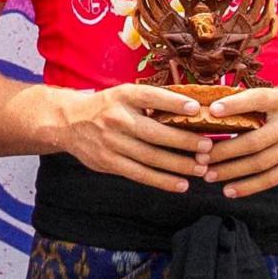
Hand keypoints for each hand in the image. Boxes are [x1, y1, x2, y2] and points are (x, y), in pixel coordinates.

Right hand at [43, 82, 213, 193]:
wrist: (69, 122)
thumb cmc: (107, 107)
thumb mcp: (125, 94)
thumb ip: (152, 101)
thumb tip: (193, 109)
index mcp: (123, 96)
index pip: (151, 97)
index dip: (174, 103)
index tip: (197, 109)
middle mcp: (116, 119)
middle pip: (155, 133)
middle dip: (185, 141)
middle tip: (208, 147)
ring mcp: (111, 143)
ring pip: (150, 157)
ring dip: (178, 165)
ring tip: (201, 168)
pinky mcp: (108, 163)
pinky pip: (139, 174)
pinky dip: (162, 181)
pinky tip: (181, 184)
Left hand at [193, 81, 277, 200]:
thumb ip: (257, 101)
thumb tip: (217, 106)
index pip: (259, 100)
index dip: (236, 104)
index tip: (213, 110)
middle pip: (254, 141)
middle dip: (224, 151)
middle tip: (200, 157)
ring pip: (260, 163)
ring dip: (232, 172)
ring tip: (209, 175)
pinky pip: (273, 178)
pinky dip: (250, 186)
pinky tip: (231, 190)